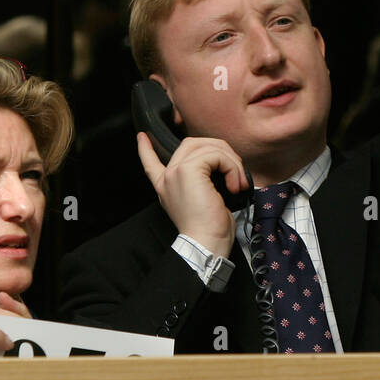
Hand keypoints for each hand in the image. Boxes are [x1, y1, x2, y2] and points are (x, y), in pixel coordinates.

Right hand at [136, 133, 248, 256]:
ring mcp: (176, 171)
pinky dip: (232, 167)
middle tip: (236, 170)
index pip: (150, 163)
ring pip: (208, 147)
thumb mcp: (201, 201)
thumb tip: (221, 166)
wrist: (206, 243)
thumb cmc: (209, 229)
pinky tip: (235, 185)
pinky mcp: (189, 170)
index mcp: (166, 186)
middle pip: (192, 143)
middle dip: (219, 150)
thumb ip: (202, 181)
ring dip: (231, 161)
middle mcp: (168, 177)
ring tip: (238, 182)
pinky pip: (216, 155)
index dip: (145, 149)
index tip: (141, 136)